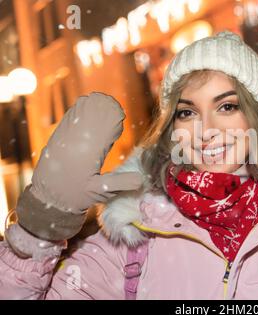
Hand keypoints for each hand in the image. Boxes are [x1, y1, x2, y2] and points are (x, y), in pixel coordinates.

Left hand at [15, 92, 142, 240]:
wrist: (48, 198)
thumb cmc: (76, 195)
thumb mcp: (101, 192)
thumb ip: (122, 183)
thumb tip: (142, 179)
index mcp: (87, 149)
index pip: (103, 121)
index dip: (114, 117)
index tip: (121, 121)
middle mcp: (75, 137)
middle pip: (92, 108)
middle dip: (106, 109)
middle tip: (114, 120)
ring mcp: (64, 134)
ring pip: (81, 108)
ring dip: (96, 109)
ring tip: (105, 117)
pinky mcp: (58, 136)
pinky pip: (72, 115)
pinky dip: (85, 113)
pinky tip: (92, 120)